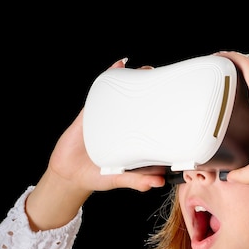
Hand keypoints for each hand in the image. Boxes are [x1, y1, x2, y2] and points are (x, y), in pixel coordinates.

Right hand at [48, 58, 165, 194]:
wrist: (68, 174)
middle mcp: (124, 127)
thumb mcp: (118, 179)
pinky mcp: (92, 111)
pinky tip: (119, 65)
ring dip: (135, 79)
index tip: (180, 104)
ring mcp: (108, 117)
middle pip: (141, 105)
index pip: (153, 125)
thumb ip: (136, 181)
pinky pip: (102, 91)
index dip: (166, 114)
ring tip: (147, 70)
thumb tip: (158, 183)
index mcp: (134, 141)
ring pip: (124, 95)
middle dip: (153, 91)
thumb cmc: (97, 177)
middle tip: (165, 80)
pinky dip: (110, 76)